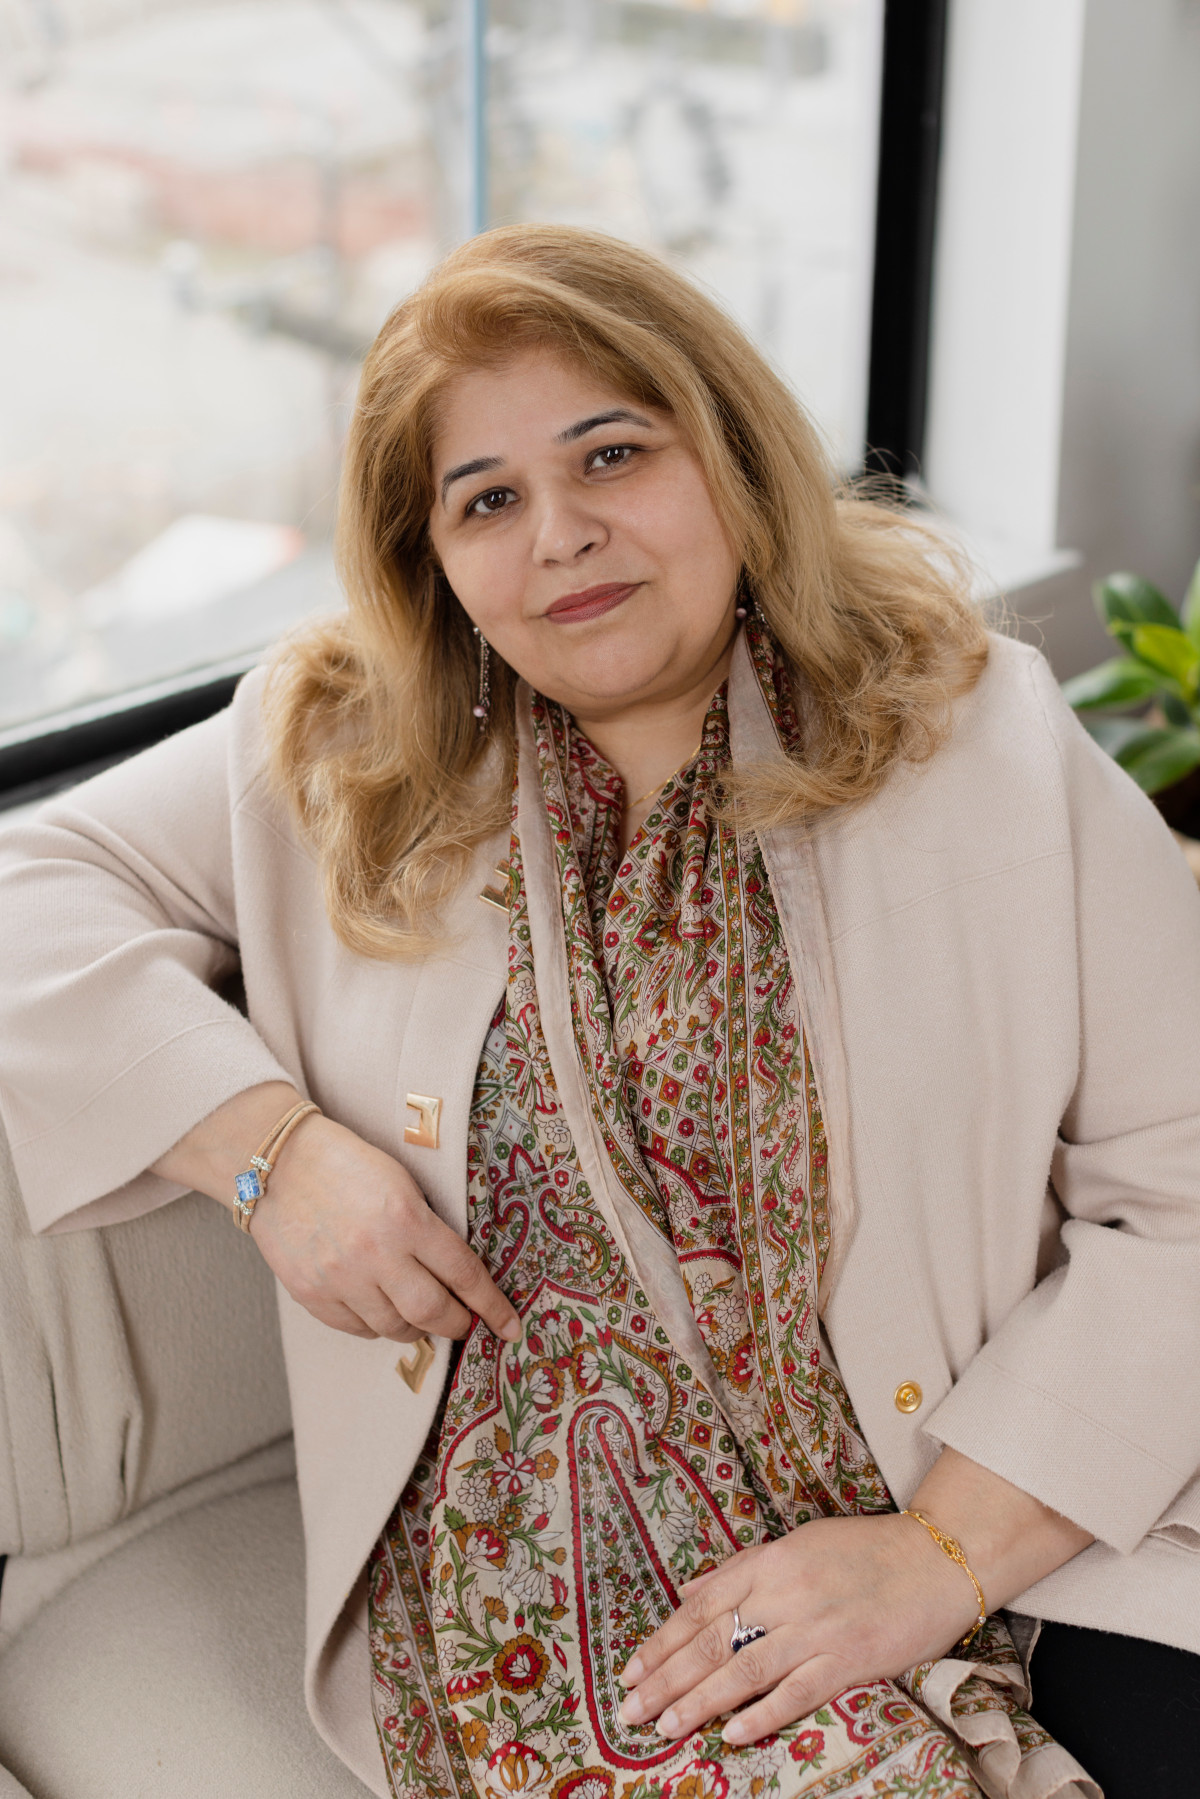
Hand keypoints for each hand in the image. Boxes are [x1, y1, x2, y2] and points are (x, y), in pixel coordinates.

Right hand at [251, 1111, 520, 1343]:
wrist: (279, 1162)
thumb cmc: (347, 1165)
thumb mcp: (402, 1183)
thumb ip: (428, 1229)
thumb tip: (457, 1278)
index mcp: (406, 1218)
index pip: (464, 1274)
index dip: (492, 1305)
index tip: (509, 1326)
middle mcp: (375, 1254)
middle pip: (433, 1313)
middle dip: (457, 1324)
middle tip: (463, 1323)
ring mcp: (340, 1278)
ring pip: (395, 1328)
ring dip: (416, 1327)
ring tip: (418, 1315)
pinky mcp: (312, 1294)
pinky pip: (358, 1329)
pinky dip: (376, 1325)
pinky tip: (380, 1309)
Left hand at [616, 1448, 1094, 1745]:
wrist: (936, 1560)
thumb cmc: (863, 1551)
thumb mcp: (796, 1545)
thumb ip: (739, 1570)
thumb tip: (688, 1590)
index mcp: (769, 1563)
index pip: (700, 1608)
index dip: (661, 1643)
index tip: (630, 1672)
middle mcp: (785, 1595)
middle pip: (713, 1642)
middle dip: (666, 1679)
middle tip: (629, 1710)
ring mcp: (817, 1629)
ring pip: (745, 1670)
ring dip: (700, 1702)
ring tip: (666, 1726)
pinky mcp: (849, 1660)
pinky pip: (797, 1691)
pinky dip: (762, 1714)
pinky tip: (732, 1734)